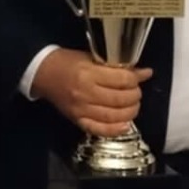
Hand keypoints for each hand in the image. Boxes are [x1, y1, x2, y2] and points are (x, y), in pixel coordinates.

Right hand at [31, 48, 149, 137]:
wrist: (43, 73)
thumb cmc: (67, 62)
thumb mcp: (92, 58)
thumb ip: (117, 67)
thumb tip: (144, 73)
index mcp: (88, 73)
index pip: (122, 80)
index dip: (135, 79)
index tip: (138, 78)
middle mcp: (85, 93)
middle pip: (120, 99)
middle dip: (135, 96)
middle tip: (136, 92)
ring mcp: (81, 109)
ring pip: (114, 116)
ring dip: (130, 112)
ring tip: (132, 106)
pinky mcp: (77, 120)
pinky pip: (99, 129)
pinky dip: (115, 130)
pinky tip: (125, 125)